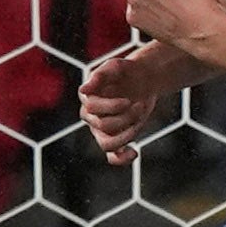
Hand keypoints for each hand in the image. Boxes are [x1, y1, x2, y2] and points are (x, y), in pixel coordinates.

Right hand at [77, 49, 169, 165]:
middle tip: (140, 105)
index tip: (129, 100)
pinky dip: (122, 159)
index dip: (112, 107)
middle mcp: (90, 116)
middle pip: (103, 126)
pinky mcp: (115, 137)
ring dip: (127, 135)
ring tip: (139, 121)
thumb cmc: (126, 72)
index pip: (92, 109)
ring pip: (107, 144)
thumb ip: (99, 75)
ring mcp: (101, 130)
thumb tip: (83, 90)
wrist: (141, 79)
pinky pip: (112, 156)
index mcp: (87, 98)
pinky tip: (135, 153)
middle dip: (126, 117)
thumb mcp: (115, 67)